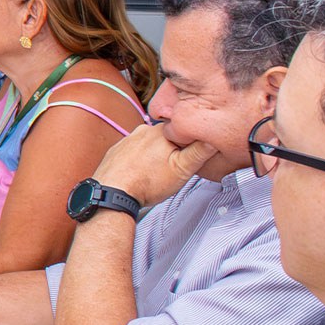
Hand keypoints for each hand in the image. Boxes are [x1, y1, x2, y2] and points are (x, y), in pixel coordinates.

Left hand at [90, 122, 219, 208]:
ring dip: (155, 156)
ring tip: (155, 174)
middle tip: (172, 169)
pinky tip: (141, 173)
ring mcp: (127, 140)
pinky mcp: (117, 151)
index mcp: (161, 131)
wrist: (112, 193)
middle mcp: (143, 130)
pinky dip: (139, 161)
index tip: (190, 159)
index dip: (191, 144)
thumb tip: (213, 137)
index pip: (184, 130)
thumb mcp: (182, 169)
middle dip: (173, 151)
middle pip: (167, 137)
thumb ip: (199, 151)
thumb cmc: (146, 183)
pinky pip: (134, 153)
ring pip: (150, 145)